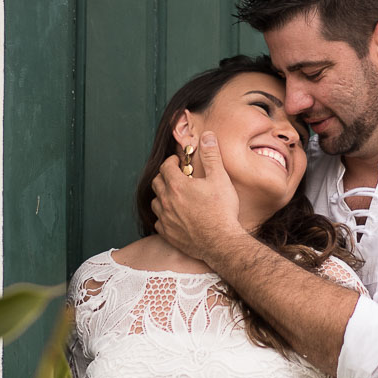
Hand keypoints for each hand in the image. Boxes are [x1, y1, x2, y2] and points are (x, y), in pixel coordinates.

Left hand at [150, 132, 241, 262]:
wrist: (221, 242)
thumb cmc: (222, 210)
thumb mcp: (220, 179)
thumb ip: (212, 156)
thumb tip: (207, 136)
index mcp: (177, 185)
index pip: (166, 166)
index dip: (172, 161)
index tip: (178, 161)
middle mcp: (166, 201)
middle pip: (157, 182)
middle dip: (164, 176)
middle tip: (176, 175)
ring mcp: (165, 218)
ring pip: (155, 202)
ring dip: (162, 195)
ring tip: (173, 195)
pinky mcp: (167, 234)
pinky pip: (158, 221)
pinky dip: (163, 215)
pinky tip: (173, 215)